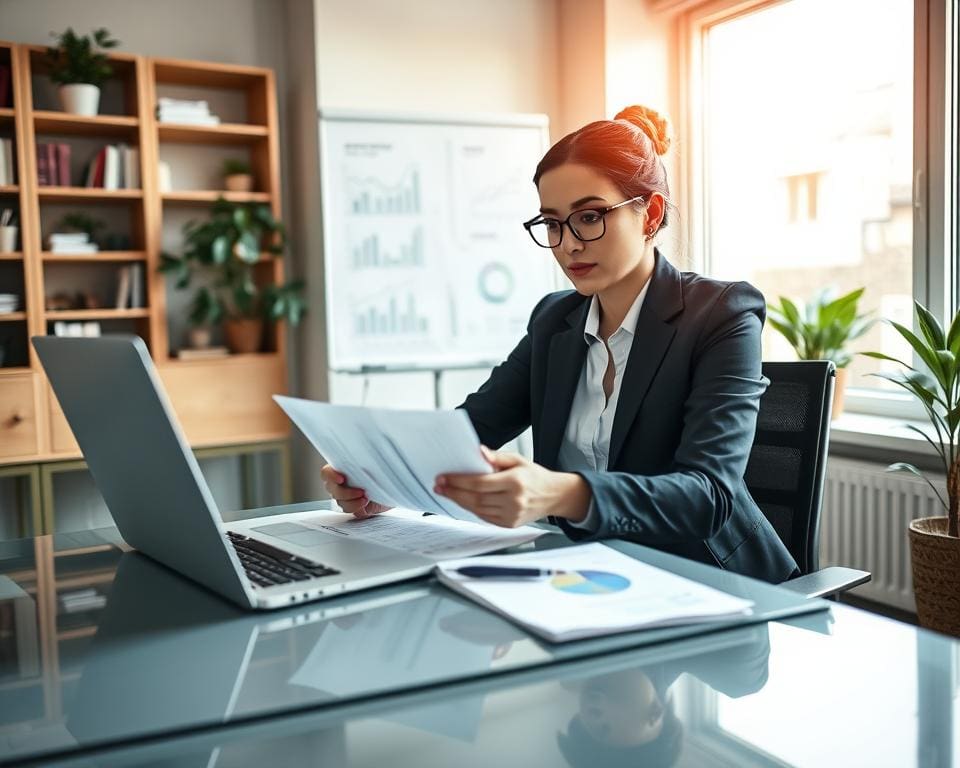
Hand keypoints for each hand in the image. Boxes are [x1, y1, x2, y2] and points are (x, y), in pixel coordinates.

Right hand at [320, 464, 390, 518]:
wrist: (397, 487)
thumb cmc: (386, 471)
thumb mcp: (376, 463)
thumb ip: (365, 461)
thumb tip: (363, 454)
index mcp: (342, 469)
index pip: (326, 472)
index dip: (330, 476)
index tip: (342, 479)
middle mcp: (342, 483)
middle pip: (331, 488)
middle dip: (345, 492)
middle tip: (361, 491)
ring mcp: (346, 496)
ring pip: (339, 501)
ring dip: (352, 500)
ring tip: (366, 497)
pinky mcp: (354, 507)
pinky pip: (348, 509)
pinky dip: (356, 507)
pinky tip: (366, 502)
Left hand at [434, 447, 590, 527]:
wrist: (553, 496)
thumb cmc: (534, 476)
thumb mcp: (518, 460)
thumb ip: (496, 457)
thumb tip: (478, 452)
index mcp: (515, 482)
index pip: (480, 483)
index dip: (459, 481)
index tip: (444, 478)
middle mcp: (513, 501)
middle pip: (476, 498)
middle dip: (454, 492)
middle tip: (439, 486)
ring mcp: (511, 515)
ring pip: (478, 509)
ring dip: (460, 501)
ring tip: (447, 492)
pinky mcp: (509, 524)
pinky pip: (484, 517)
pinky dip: (471, 509)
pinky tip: (463, 501)